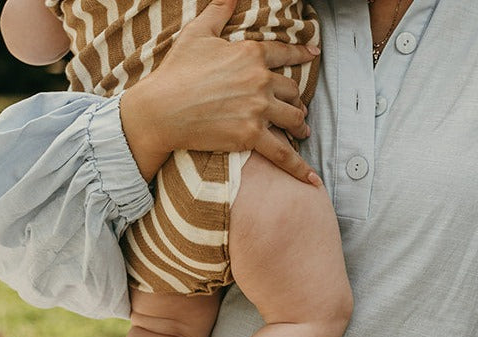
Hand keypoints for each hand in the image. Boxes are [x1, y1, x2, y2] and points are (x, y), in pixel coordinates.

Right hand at [119, 0, 320, 183]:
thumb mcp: (198, 33)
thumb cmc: (177, 70)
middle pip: (292, 90)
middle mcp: (260, 80)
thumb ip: (219, 11)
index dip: (301, 53)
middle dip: (295, 99)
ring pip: (293, 118)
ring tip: (301, 131)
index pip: (285, 53)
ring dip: (300, 126)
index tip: (313, 54)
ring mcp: (258, 109)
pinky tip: (311, 179)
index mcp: (250, 53)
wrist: (164, 108)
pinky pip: (283, 153)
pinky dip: (299, 167)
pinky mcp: (251, 136)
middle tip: (296, 108)